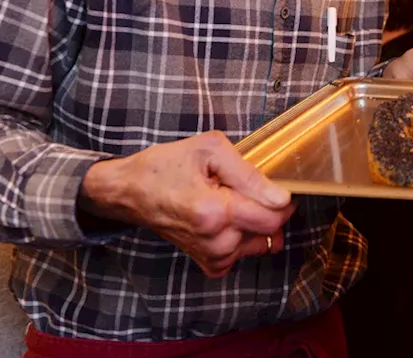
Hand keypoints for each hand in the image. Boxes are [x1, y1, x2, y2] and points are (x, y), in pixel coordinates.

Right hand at [79, 130, 295, 278]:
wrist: (130, 190)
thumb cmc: (165, 166)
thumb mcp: (211, 150)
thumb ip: (250, 174)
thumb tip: (281, 197)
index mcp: (215, 212)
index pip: (274, 218)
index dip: (283, 200)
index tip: (276, 185)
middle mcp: (214, 241)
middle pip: (269, 231)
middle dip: (266, 208)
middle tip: (242, 188)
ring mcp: (209, 255)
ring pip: (258, 243)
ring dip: (253, 223)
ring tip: (228, 202)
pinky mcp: (206, 261)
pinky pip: (240, 255)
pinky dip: (241, 239)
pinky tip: (225, 220)